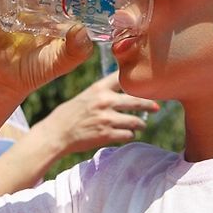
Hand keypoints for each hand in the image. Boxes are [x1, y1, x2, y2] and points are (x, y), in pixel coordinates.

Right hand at [35, 72, 159, 154]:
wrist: (56, 134)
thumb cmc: (69, 115)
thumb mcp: (84, 97)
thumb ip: (102, 93)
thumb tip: (121, 89)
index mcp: (98, 89)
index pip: (121, 78)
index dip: (135, 78)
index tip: (147, 80)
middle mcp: (104, 101)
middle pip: (136, 100)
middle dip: (149, 104)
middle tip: (156, 107)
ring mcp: (106, 119)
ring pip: (135, 121)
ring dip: (140, 124)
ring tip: (140, 125)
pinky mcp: (107, 135)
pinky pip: (127, 134)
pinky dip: (129, 135)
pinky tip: (127, 134)